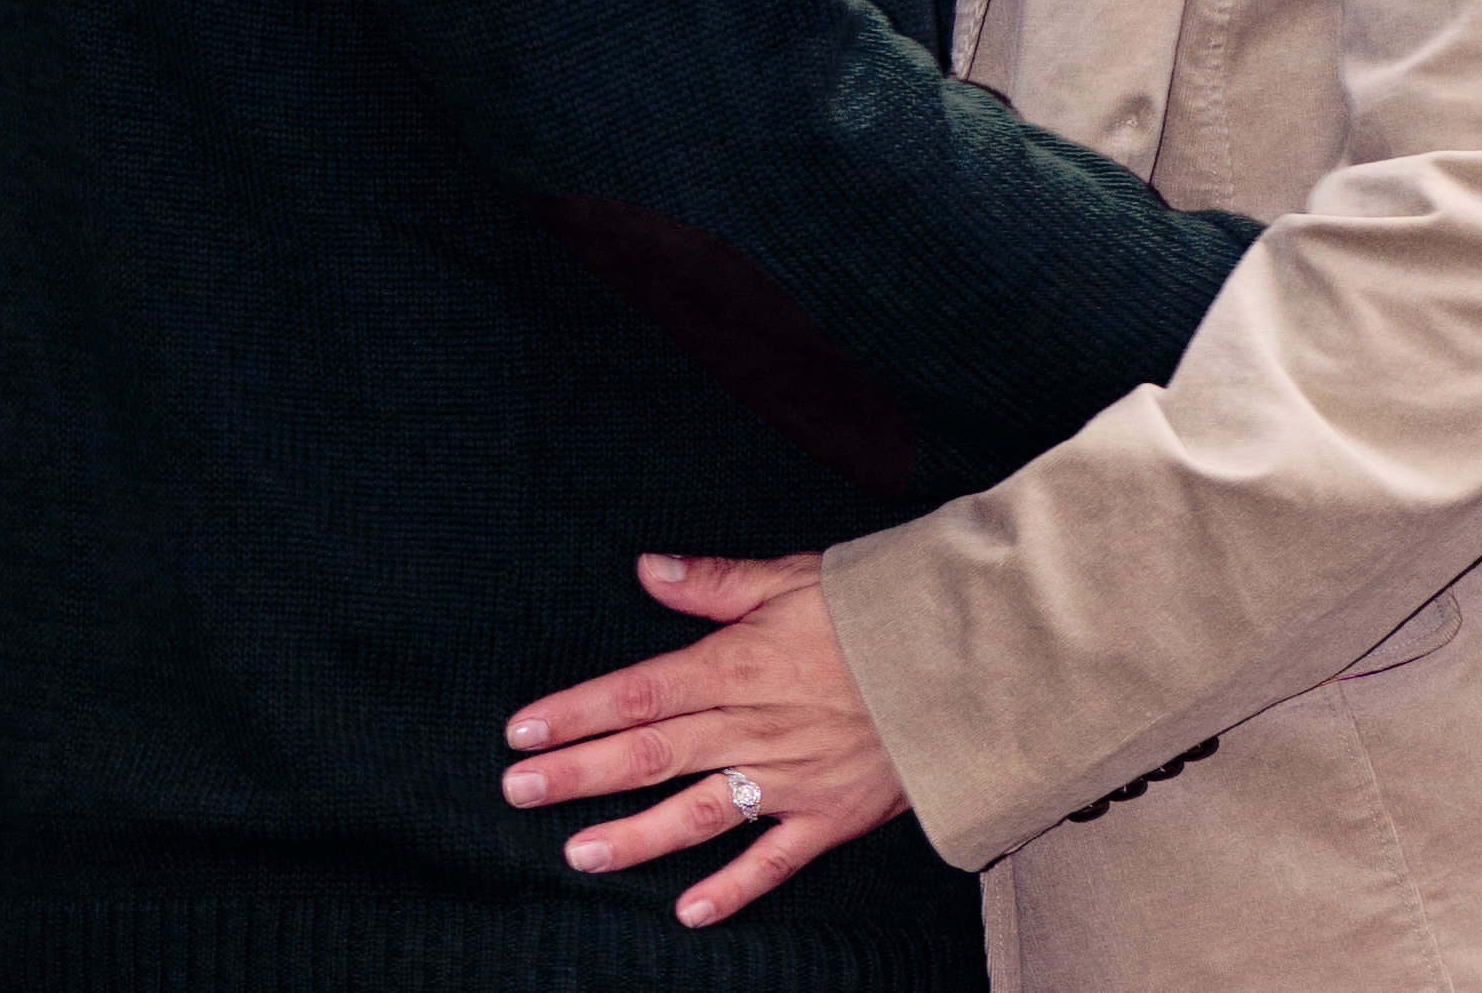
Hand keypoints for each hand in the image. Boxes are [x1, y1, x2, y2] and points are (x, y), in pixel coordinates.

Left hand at [502, 552, 907, 930]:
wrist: (964, 656)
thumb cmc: (878, 607)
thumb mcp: (795, 576)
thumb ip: (716, 583)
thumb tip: (647, 569)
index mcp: (739, 664)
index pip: (637, 692)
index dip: (575, 712)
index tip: (520, 731)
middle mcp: (753, 727)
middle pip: (648, 756)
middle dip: (577, 775)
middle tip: (517, 792)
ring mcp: (789, 778)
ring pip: (695, 815)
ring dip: (632, 838)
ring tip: (578, 855)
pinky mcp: (829, 816)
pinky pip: (772, 861)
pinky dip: (731, 889)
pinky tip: (688, 911)